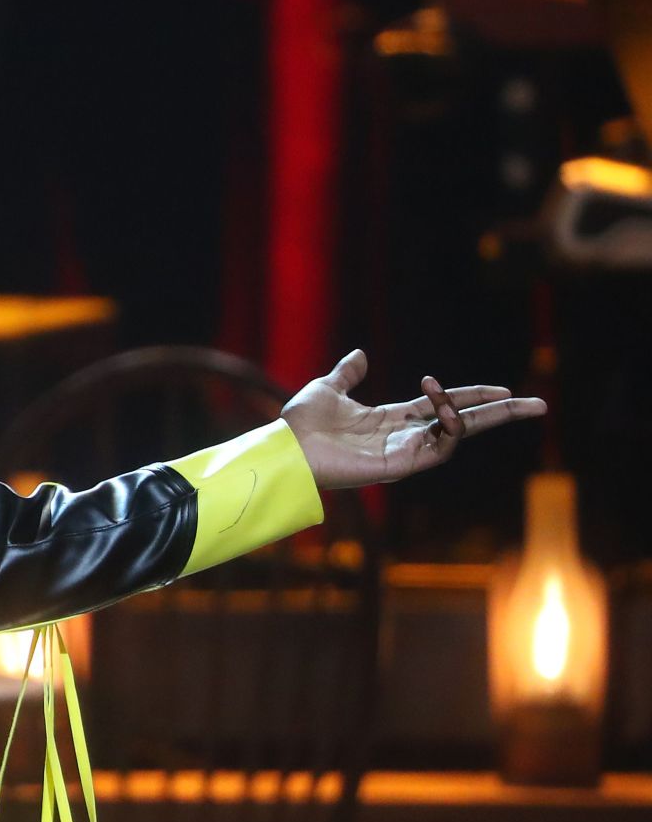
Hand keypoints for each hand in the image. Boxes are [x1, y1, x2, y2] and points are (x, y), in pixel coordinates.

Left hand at [281, 350, 546, 491]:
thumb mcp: (327, 388)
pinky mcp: (400, 466)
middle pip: (464, 424)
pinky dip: (448, 429)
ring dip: (465, 412)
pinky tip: (445, 409)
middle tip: (538, 404)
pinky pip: (438, 450)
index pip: (444, 407)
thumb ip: (347, 374)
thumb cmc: (300, 424)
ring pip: (455, 435)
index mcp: (392, 419)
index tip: (502, 389)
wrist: (284, 447)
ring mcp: (405, 453)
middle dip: (501, 414)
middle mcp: (404, 437)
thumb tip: (360, 354)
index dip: (471, 396)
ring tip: (454, 397)